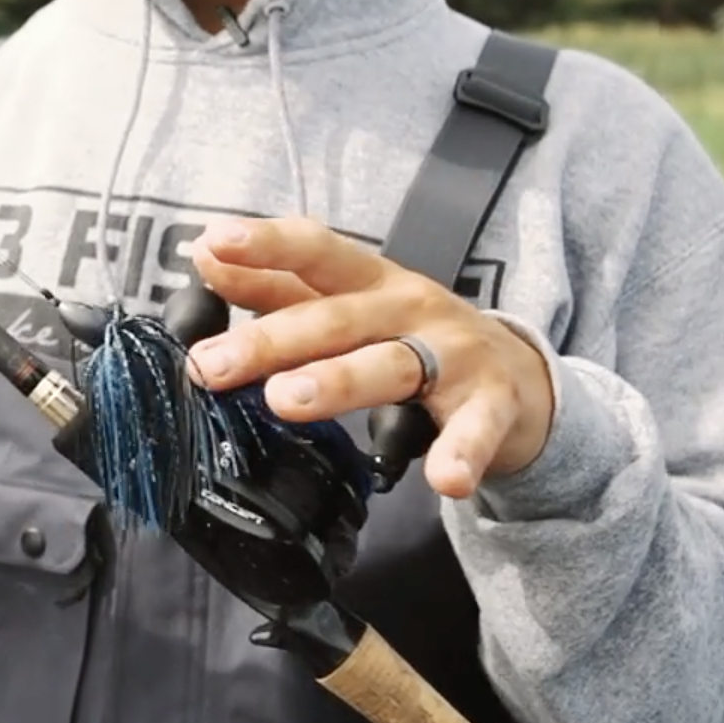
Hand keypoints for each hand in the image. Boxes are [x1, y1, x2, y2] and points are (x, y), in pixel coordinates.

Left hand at [179, 218, 556, 499]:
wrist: (520, 377)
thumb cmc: (413, 336)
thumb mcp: (350, 304)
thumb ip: (276, 285)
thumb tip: (204, 257)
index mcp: (371, 281)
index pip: (315, 252)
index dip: (266, 245)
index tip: (212, 242)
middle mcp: (410, 308)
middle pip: (336, 319)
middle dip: (271, 340)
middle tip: (213, 366)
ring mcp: (453, 355)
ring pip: (391, 365)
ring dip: (339, 381)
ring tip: (288, 400)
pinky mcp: (493, 404)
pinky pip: (476, 429)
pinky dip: (461, 451)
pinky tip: (445, 480)